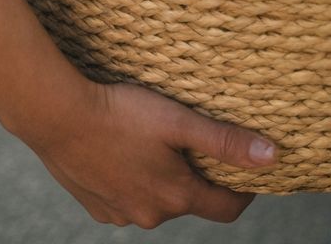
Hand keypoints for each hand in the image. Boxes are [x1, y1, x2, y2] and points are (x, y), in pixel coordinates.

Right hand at [29, 78, 278, 228]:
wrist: (58, 117)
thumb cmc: (122, 114)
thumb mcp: (180, 121)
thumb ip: (225, 141)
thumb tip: (272, 157)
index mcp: (176, 196)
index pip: (226, 208)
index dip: (244, 189)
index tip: (251, 170)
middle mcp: (151, 215)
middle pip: (190, 200)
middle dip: (200, 175)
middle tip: (199, 141)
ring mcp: (120, 214)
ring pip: (157, 199)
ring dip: (165, 177)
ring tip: (160, 142)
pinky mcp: (96, 205)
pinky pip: (127, 197)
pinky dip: (135, 179)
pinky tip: (127, 150)